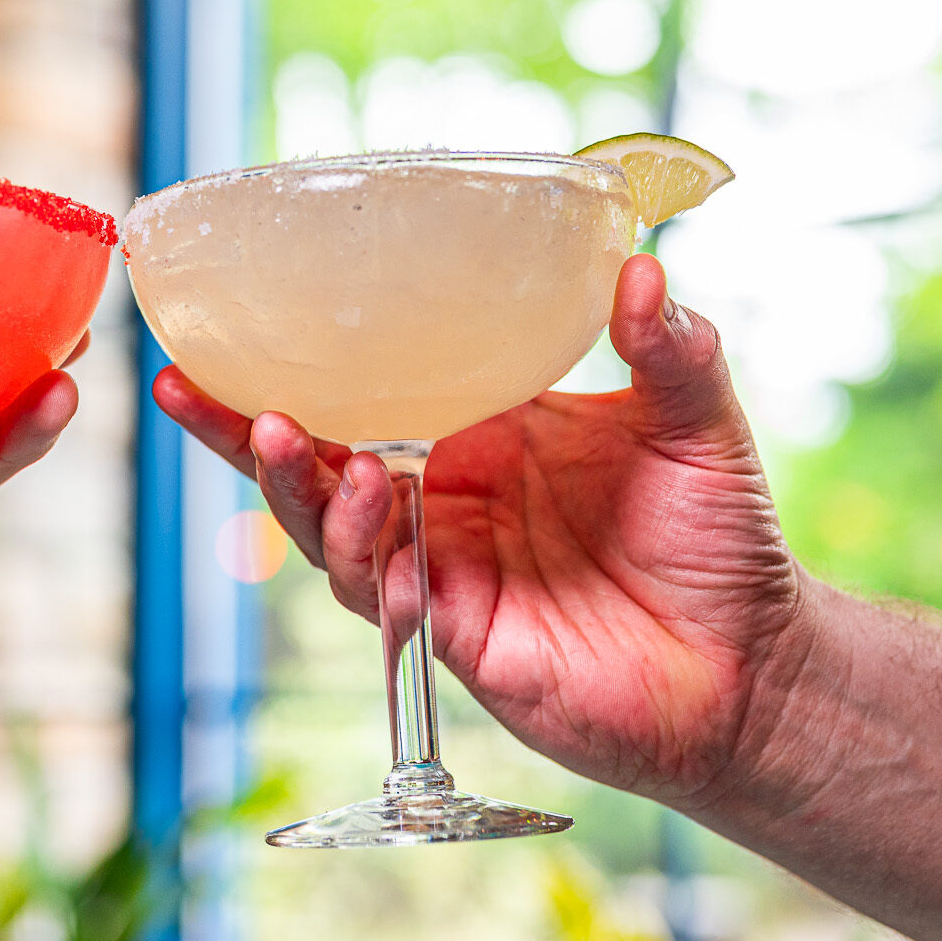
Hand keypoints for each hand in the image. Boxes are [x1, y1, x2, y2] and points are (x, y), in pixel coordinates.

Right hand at [157, 254, 804, 803]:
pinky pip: (381, 599)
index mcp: (483, 428)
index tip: (231, 323)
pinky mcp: (449, 634)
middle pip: (317, 457)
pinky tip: (378, 532)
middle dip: (243, 428)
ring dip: (300, 488)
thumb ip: (671, 349)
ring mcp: (439, 565)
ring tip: (293, 442)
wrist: (752, 669)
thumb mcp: (698, 425)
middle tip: (188, 387)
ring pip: (329, 527)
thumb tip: (639, 270)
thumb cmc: (720, 543)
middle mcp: (444, 494)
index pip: (374, 386)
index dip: (301, 360)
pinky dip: (364, 563)